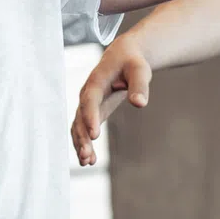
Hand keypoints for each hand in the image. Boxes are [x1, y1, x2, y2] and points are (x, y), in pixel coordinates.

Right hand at [72, 39, 151, 165]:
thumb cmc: (132, 62)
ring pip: (78, 126)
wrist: (123, 56)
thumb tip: (140, 103)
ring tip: (87, 162)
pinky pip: (83, 129)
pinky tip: (89, 160)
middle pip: (80, 117)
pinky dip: (84, 143)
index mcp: (96, 81)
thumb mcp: (140, 70)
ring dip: (81, 143)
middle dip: (82, 136)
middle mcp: (87, 93)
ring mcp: (87, 104)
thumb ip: (140, 86)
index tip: (94, 135)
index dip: (90, 117)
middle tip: (87, 155)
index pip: (90, 100)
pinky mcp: (91, 112)